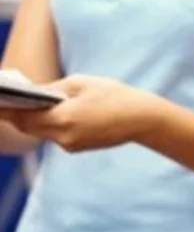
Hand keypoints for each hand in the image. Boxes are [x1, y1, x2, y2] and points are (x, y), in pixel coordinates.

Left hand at [8, 75, 155, 151]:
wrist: (141, 118)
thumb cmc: (114, 95)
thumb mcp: (83, 83)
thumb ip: (54, 89)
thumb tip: (32, 93)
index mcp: (63, 118)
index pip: (23, 117)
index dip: (7, 111)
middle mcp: (63, 136)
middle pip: (29, 127)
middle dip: (18, 115)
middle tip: (7, 102)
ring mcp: (70, 145)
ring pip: (42, 132)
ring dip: (35, 119)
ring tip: (28, 104)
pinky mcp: (77, 147)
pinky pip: (56, 135)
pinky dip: (51, 124)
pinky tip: (53, 113)